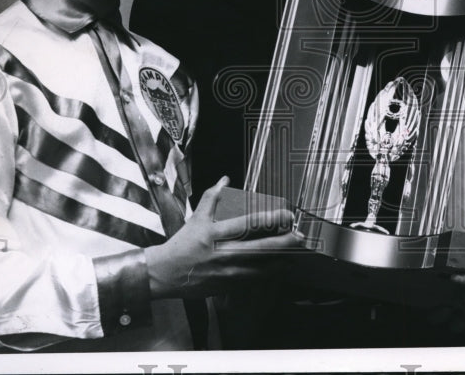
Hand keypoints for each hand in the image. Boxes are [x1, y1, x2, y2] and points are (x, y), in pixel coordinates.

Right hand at [144, 177, 297, 299]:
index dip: (270, 219)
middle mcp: (222, 253)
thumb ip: (212, 197)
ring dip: (280, 261)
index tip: (286, 215)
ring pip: (259, 268)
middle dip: (283, 242)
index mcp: (215, 233)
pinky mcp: (226, 286)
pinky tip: (280, 269)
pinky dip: (268, 275)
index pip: (247, 224)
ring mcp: (225, 272)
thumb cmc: (183, 244)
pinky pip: (252, 281)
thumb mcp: (196, 218)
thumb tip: (224, 178)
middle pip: (258, 248)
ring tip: (296, 253)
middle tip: (300, 236)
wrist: (165, 273)